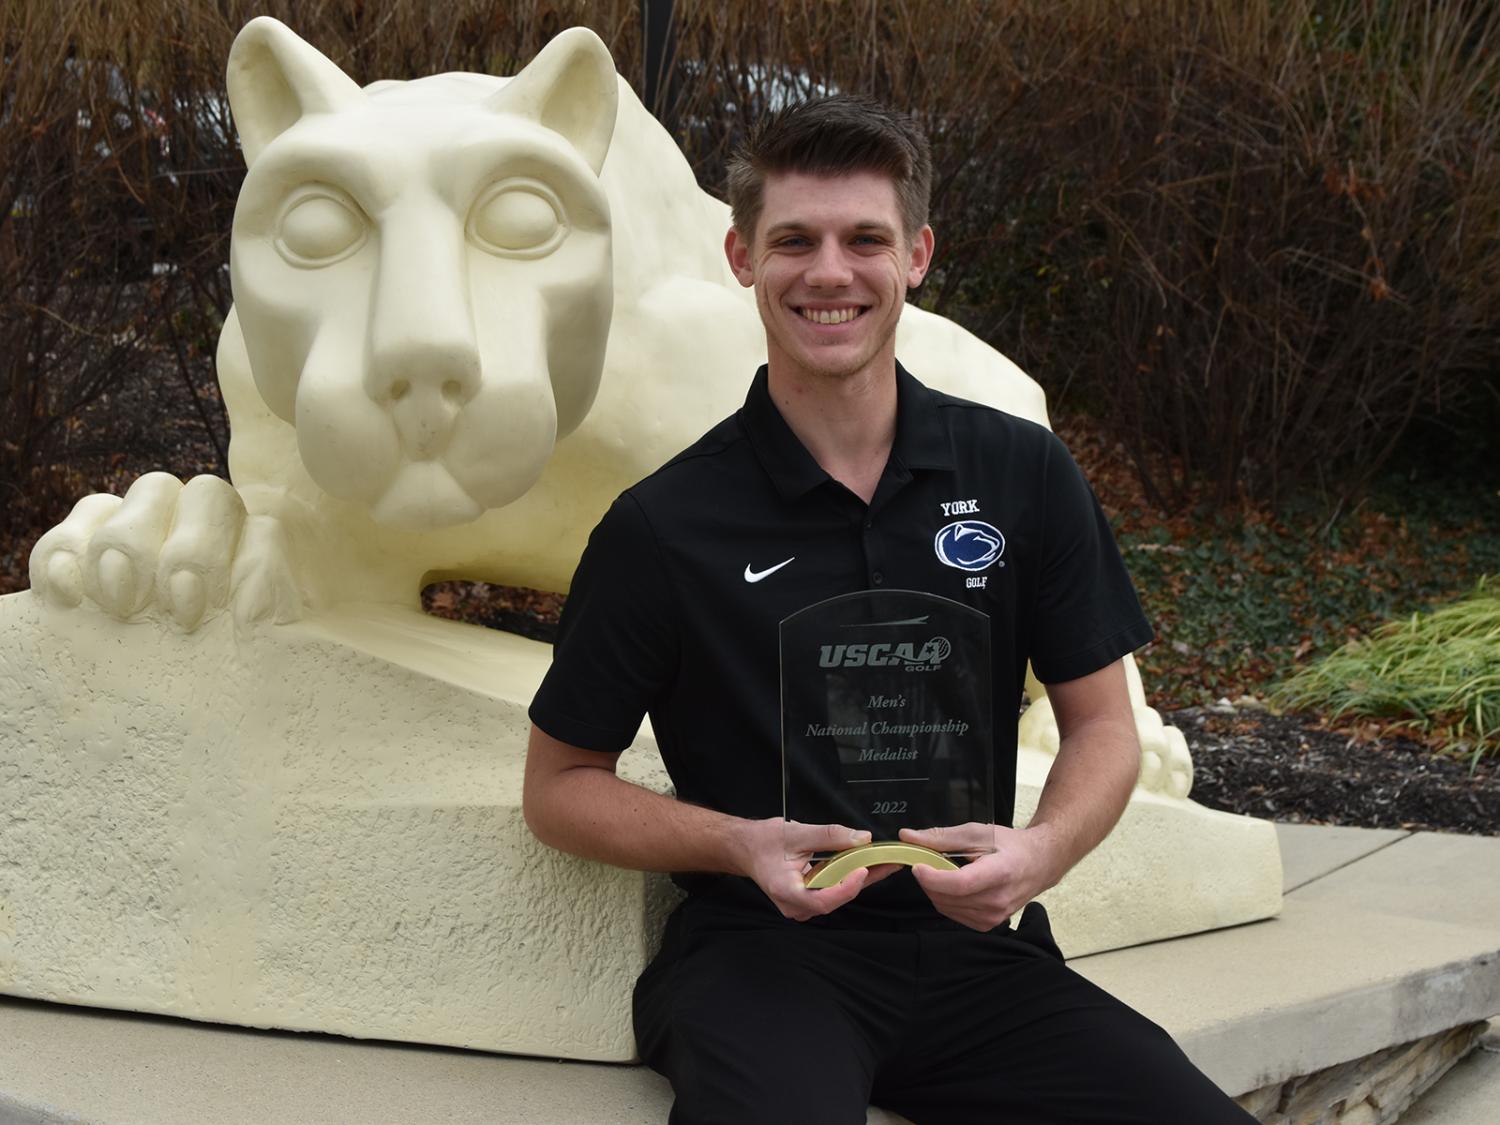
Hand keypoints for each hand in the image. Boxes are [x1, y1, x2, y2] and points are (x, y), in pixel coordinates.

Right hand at [733, 818, 891, 921]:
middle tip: (888, 861)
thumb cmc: (763, 842)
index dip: (847, 887)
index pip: (824, 900)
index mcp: (787, 892)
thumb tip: (862, 839)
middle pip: (836, 898)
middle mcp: (795, 906)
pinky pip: (834, 890)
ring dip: (861, 877)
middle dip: (863, 878)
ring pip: (838, 895)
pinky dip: (850, 876)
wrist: (746, 848)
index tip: (864, 868)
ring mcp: (802, 905)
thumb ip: (829, 836)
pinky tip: (867, 863)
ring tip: (885, 861)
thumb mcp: (796, 833)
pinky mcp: (809, 899)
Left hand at [900, 822, 1063, 931]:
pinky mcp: (987, 925)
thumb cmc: (1009, 845)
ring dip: (936, 889)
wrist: (1038, 864)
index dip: (933, 877)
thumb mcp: (977, 833)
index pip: (959, 884)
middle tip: (928, 860)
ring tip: (945, 871)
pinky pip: (953, 914)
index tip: (917, 865)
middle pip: (948, 896)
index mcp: (999, 874)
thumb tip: (907, 837)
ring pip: (945, 907)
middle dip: (929, 879)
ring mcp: (993, 917)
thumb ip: (941, 836)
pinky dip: (945, 899)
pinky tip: (954, 885)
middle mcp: (997, 901)